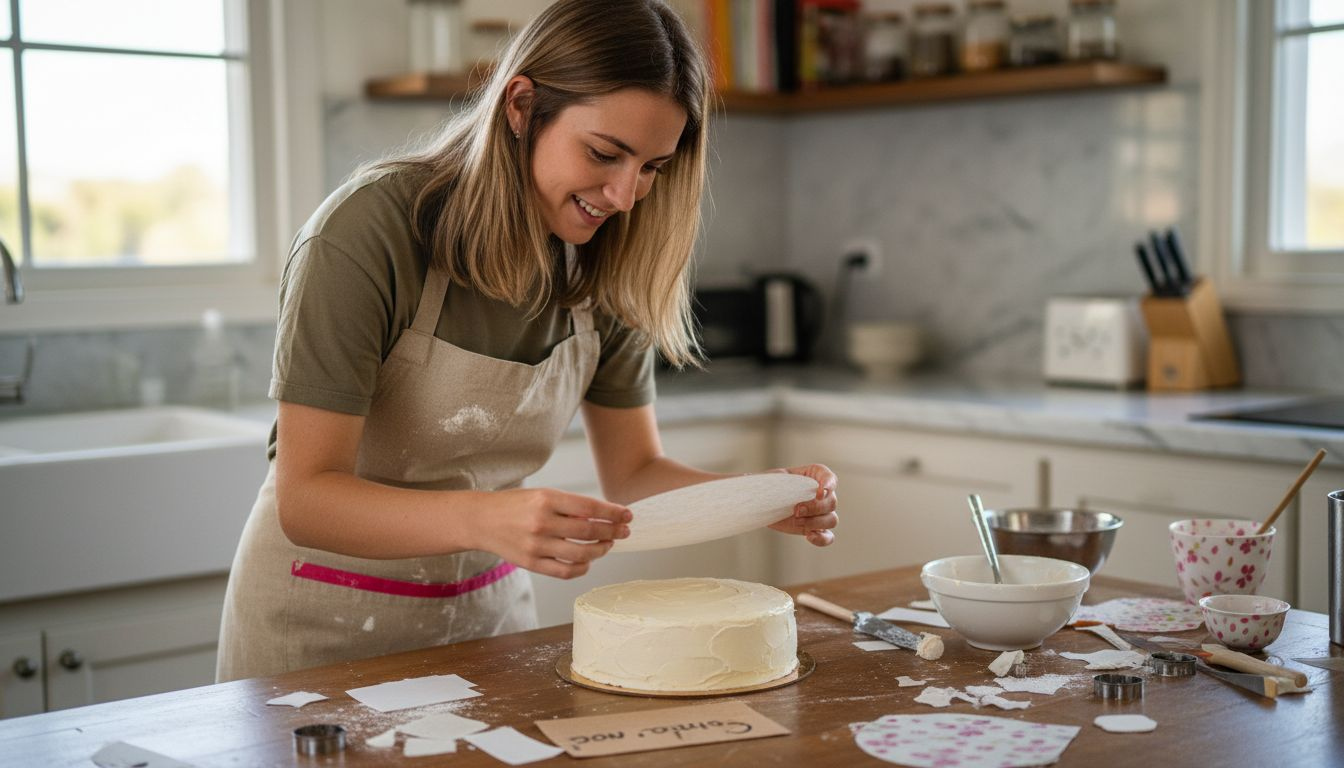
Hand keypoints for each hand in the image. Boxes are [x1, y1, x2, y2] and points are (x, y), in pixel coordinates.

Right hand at [471, 488, 630, 578]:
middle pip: (589, 531)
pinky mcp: (531, 563)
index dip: (613, 513)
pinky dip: (582, 568)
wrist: (481, 520)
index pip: (590, 507)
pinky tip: (588, 561)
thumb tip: (604, 518)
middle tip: (624, 531)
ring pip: (581, 554)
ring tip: (607, 545)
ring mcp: (536, 545)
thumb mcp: (542, 494)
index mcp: (547, 499)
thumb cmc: (516, 505)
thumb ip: (571, 506)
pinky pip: (565, 571)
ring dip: (601, 550)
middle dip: (613, 531)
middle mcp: (542, 522)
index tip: (627, 515)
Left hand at [767, 463, 837, 545]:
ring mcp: (820, 513)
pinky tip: (809, 536)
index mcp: (815, 476)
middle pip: (831, 502)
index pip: (830, 478)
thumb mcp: (772, 479)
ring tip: (797, 520)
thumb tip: (764, 482)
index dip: (829, 484)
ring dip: (816, 522)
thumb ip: (780, 482)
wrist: (761, 502)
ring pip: (831, 519)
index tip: (820, 491)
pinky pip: (828, 536)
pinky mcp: (816, 528)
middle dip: (815, 507)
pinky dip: (821, 538)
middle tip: (796, 510)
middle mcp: (822, 494)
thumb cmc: (768, 486)